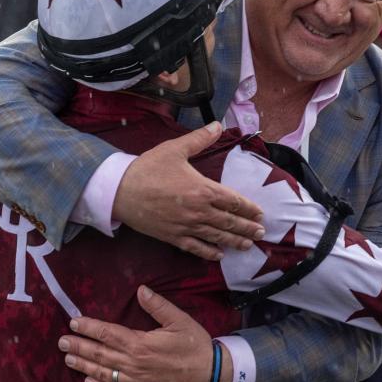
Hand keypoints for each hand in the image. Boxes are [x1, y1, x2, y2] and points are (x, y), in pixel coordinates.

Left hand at [59, 286, 213, 381]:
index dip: (89, 328)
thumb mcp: (179, 320)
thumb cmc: (195, 345)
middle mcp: (134, 364)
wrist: (211, 376)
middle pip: (100, 354)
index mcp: (141, 344)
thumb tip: (140, 290)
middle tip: (61, 342)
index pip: (107, 334)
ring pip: (103, 373)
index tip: (74, 323)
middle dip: (78, 347)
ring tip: (68, 359)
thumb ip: (158, 306)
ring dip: (84, 365)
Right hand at [113, 122, 263, 260]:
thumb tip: (217, 125)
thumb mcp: (175, 149)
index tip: (259, 213)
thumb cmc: (148, 168)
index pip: (233, 201)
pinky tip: (219, 256)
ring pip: (217, 237)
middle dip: (247, 228)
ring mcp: (187, 226)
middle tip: (261, 233)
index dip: (249, 208)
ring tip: (248, 245)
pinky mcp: (174, 237)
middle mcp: (199, 211)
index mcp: (203, 189)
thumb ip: (200, 139)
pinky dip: (209, 253)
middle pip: (230, 222)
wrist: (120, 191)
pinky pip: (196, 248)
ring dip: (235, 241)